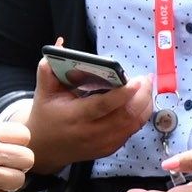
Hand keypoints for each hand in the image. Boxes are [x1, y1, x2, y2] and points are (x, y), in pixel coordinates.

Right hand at [23, 60, 155, 168]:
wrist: (44, 148)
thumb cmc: (46, 114)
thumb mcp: (44, 91)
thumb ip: (49, 67)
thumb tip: (62, 44)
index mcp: (74, 117)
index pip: (103, 106)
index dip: (123, 94)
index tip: (136, 80)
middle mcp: (90, 132)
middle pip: (125, 116)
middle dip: (142, 95)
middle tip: (146, 78)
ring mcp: (102, 143)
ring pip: (133, 124)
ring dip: (145, 104)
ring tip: (147, 87)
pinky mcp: (110, 148)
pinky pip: (132, 131)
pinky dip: (140, 115)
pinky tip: (141, 101)